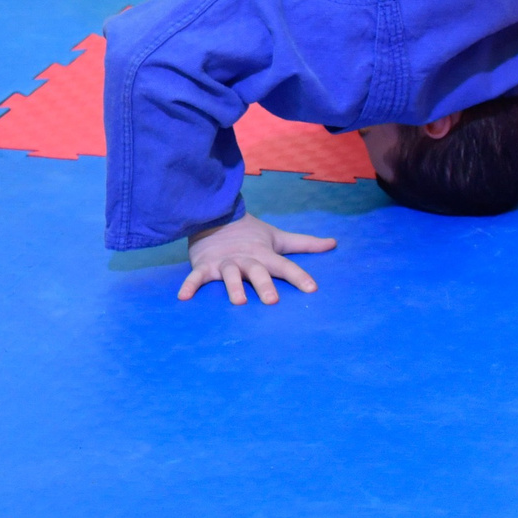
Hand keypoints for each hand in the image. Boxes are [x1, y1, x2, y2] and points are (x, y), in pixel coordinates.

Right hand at [179, 213, 335, 304]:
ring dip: (233, 287)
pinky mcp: (204, 265)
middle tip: (272, 300)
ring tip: (238, 302)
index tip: (312, 289)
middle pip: (257, 272)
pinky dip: (189, 286)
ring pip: (229, 275)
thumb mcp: (278, 237)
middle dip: (264, 285)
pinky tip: (183, 297)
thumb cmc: (249, 233)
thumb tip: (334, 243)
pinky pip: (196, 277)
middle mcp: (246, 260)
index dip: (299, 277)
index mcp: (264, 255)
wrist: (214, 215)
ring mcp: (224, 263)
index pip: (286, 267)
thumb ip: (305, 244)